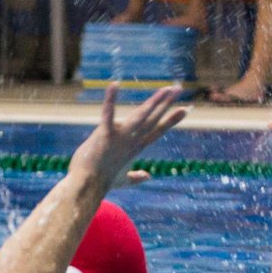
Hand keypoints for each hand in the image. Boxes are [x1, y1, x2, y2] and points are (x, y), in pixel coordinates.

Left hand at [69, 83, 188, 188]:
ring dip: (154, 101)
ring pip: (141, 116)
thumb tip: (148, 176)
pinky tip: (114, 85)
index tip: (185, 109)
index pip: (157, 131)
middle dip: (166, 103)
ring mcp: (120, 137)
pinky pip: (108, 114)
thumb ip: (136, 177)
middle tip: (179, 89)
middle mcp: (132, 141)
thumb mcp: (122, 181)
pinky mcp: (105, 134)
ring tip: (166, 88)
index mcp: (136, 148)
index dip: (171, 120)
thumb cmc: (101, 184)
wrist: (87, 187)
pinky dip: (110, 100)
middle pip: (153, 119)